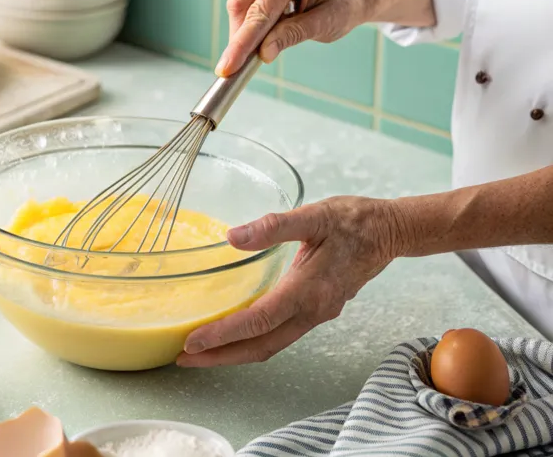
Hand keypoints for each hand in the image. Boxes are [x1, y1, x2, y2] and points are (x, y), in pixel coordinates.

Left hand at [177, 197, 409, 366]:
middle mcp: (312, 310)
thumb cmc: (354, 221)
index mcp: (308, 290)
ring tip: (201, 353)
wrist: (390, 232)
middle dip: (221, 356)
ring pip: (270, 345)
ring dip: (234, 353)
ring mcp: (316, 314)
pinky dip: (252, 341)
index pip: (258, 321)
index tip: (192, 342)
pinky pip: (279, 336)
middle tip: (184, 358)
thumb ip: (273, 226)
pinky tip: (234, 334)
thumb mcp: (314, 215)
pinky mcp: (317, 311)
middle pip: (261, 346)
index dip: (223, 335)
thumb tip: (231, 237)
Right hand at [216, 0, 376, 76]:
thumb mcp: (324, 24)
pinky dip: (248, 26)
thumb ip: (292, 35)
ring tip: (253, 54)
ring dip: (242, 33)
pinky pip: (244, 4)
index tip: (228, 67)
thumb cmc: (343, 6)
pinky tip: (259, 39)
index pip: (261, 11)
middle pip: (242, 5)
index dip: (243, 42)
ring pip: (239, 6)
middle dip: (238, 39)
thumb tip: (263, 53)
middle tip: (233, 69)